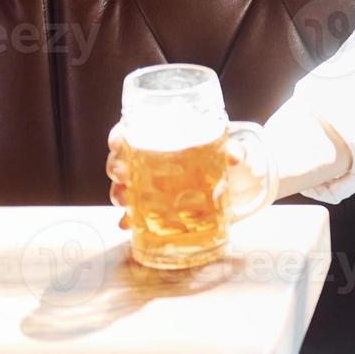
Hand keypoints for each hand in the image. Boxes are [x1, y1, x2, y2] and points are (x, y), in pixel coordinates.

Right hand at [105, 120, 273, 230]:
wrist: (239, 184)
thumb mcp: (234, 152)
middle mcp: (151, 159)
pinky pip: (136, 212)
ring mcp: (151, 184)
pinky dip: (129, 218)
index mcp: (165, 137)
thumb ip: (235, 151)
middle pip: (121, 159)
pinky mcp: (157, 206)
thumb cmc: (230, 159)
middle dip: (115, 167)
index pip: (133, 130)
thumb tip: (235, 158)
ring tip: (124, 201)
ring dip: (118, 193)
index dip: (119, 136)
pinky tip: (126, 223)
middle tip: (122, 175)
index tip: (117, 142)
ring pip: (123, 185)